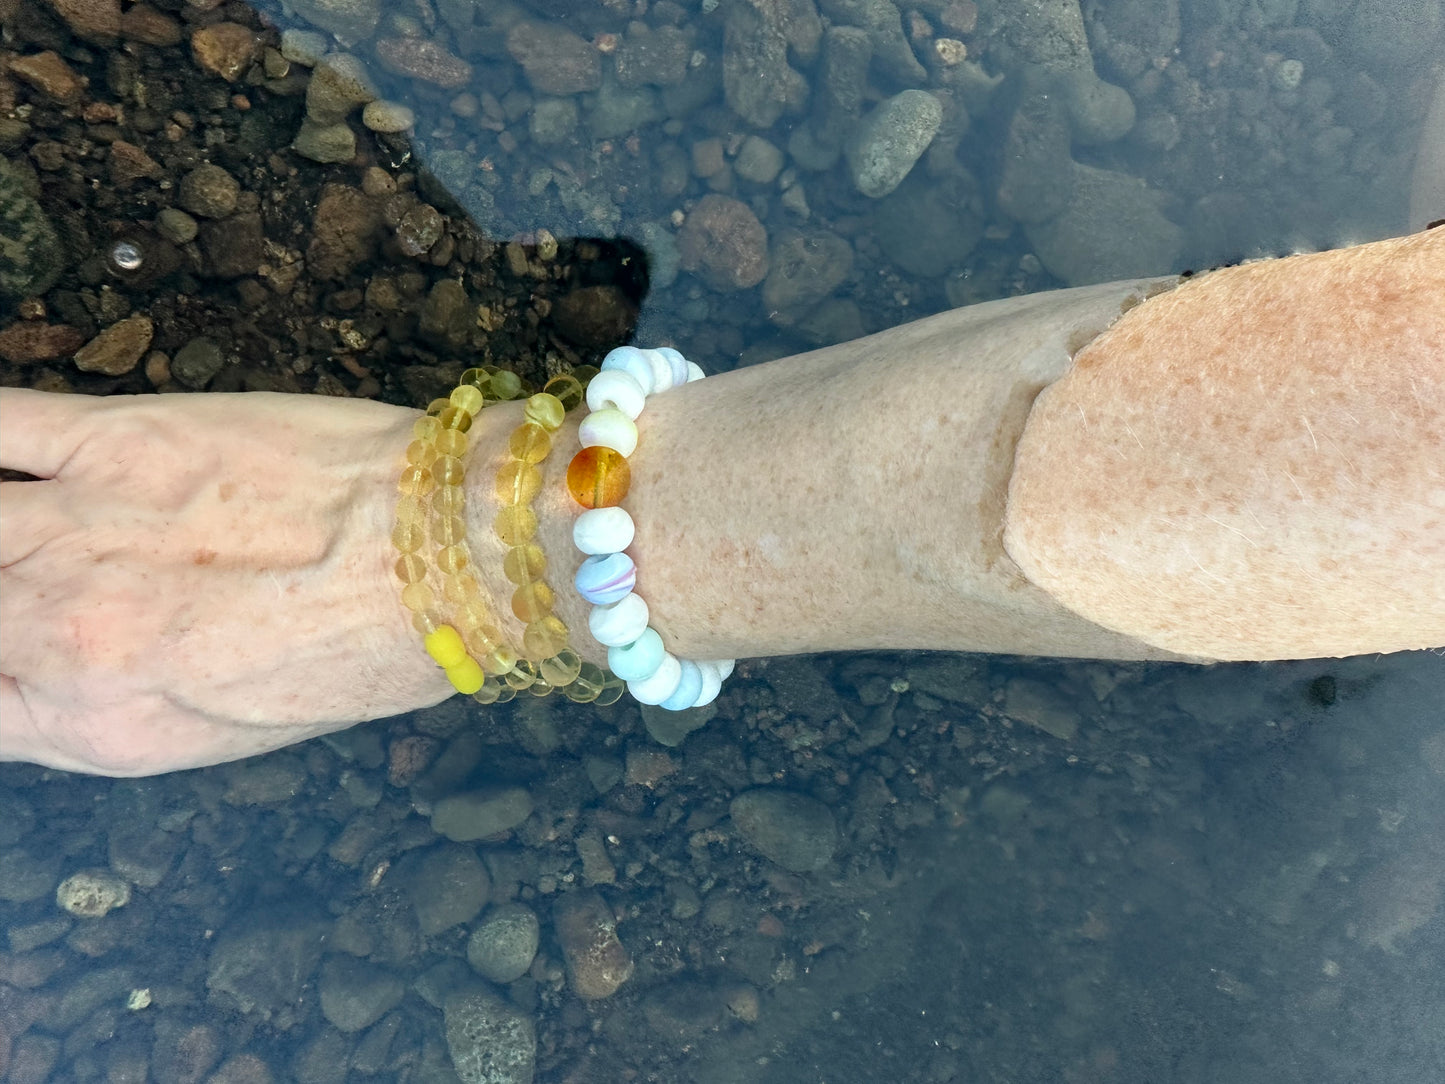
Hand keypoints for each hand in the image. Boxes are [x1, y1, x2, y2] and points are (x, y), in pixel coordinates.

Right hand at [0, 389, 451, 774]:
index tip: (11, 649)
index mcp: (102, 725)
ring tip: (24, 536)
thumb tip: (53, 684)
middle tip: (28, 591)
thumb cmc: (370, 653)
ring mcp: (80, 529)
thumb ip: (113, 713)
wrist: (441, 555)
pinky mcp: (117, 438)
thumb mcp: (231, 734)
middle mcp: (64, 636)